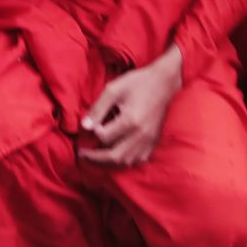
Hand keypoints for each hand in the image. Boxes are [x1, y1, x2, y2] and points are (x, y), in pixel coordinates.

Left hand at [80, 45, 182, 167]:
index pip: (105, 137)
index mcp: (130, 120)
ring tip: (95, 158)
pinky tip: (115, 156)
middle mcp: (141, 135)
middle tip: (82, 154)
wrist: (164, 83)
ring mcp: (149, 141)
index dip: (93, 133)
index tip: (90, 126)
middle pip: (114, 156)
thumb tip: (85, 126)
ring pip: (126, 161)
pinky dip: (124, 161)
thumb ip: (98, 108)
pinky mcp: (154, 142)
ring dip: (108, 163)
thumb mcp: (113, 89)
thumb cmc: (137, 83)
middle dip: (95, 158)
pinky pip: (138, 160)